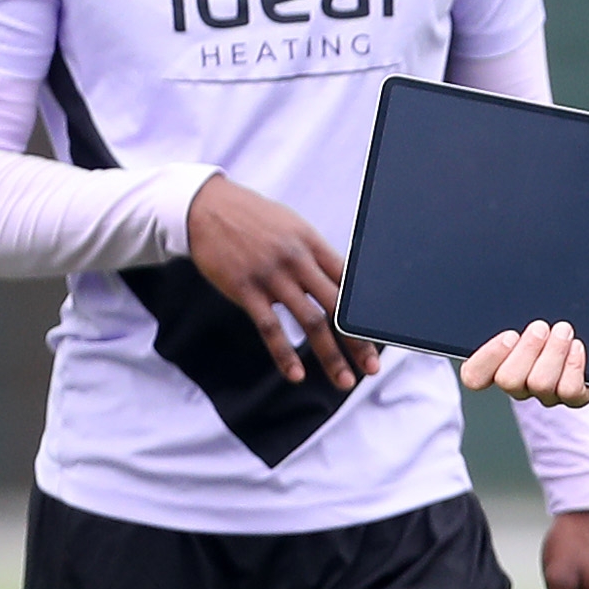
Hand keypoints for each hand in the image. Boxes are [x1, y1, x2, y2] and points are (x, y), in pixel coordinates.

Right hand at [186, 174, 373, 389]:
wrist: (207, 208)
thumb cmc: (253, 218)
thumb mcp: (292, 227)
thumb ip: (315, 255)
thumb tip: (341, 281)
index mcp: (312, 244)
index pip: (350, 282)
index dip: (366, 311)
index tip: (381, 334)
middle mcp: (297, 260)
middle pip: (337, 306)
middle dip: (357, 341)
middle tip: (372, 368)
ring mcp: (272, 275)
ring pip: (310, 321)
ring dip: (330, 355)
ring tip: (344, 380)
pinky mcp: (245, 289)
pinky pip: (270, 327)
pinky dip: (284, 353)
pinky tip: (296, 374)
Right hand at [460, 321, 588, 408]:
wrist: (588, 340)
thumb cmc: (548, 322)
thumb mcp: (523, 312)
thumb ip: (511, 313)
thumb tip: (499, 294)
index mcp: (497, 365)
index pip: (474, 376)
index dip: (488, 358)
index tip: (509, 335)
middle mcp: (519, 385)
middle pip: (508, 380)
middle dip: (527, 350)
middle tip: (540, 327)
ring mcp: (545, 394)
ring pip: (540, 385)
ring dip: (553, 352)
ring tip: (563, 330)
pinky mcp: (573, 398)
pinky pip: (569, 391)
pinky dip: (573, 365)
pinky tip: (576, 346)